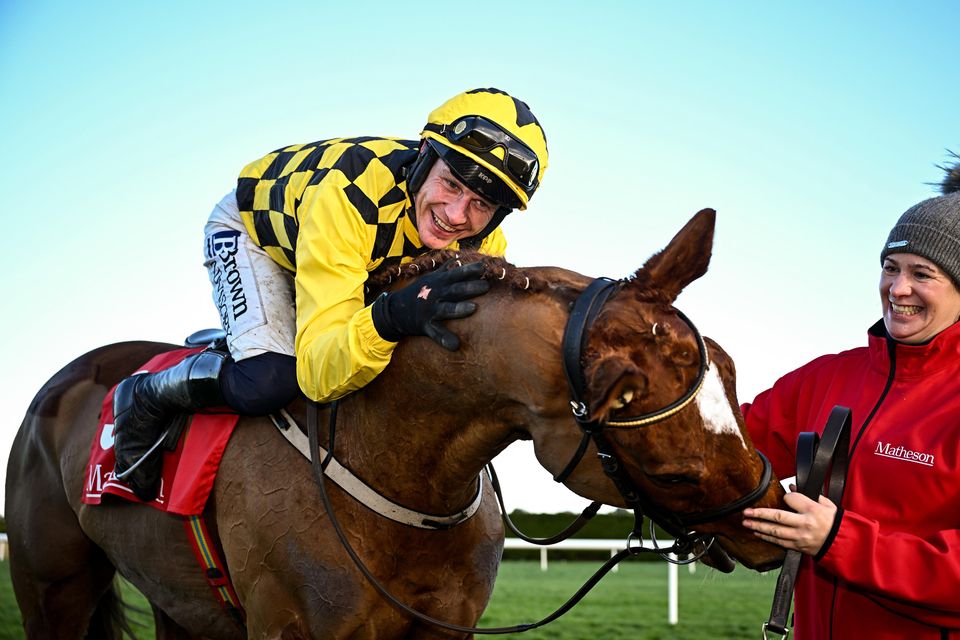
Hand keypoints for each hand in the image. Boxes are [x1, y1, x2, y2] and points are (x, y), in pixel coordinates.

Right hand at [371, 260, 489, 349]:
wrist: (393, 310)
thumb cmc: (418, 292)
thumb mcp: (430, 278)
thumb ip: (446, 269)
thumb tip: (459, 256)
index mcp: (438, 282)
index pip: (456, 273)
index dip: (470, 270)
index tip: (484, 266)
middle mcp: (435, 294)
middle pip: (455, 290)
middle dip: (470, 288)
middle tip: (486, 286)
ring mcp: (429, 310)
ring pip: (446, 309)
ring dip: (459, 308)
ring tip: (473, 308)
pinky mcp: (425, 325)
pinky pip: (435, 333)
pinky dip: (445, 339)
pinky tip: (455, 345)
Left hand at [742, 486, 837, 555]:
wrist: (844, 544)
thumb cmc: (836, 522)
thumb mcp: (826, 504)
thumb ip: (808, 495)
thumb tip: (791, 486)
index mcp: (813, 510)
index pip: (792, 499)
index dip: (786, 496)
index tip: (784, 496)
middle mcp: (805, 523)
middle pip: (778, 517)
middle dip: (760, 514)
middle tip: (746, 511)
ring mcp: (800, 537)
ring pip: (775, 531)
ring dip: (759, 527)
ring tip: (746, 523)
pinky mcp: (799, 547)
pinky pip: (780, 542)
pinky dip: (767, 538)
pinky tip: (758, 533)